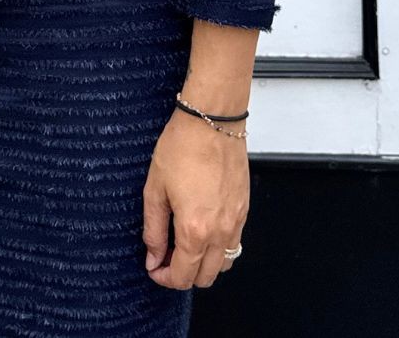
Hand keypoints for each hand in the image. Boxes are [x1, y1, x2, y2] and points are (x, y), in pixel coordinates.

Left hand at [141, 108, 248, 288]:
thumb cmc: (182, 147)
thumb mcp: (155, 188)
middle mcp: (221, 232)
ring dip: (204, 263)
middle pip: (206, 277)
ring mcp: (237, 222)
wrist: (211, 121)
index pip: (183, 276)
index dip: (164, 277)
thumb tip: (153, 256)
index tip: (153, 267)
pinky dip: (219, 247)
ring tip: (184, 243)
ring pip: (224, 264)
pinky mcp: (245, 210)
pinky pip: (235, 243)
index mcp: (195, 229)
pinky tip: (202, 228)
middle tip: (165, 255)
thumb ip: (153, 228)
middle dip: (183, 274)